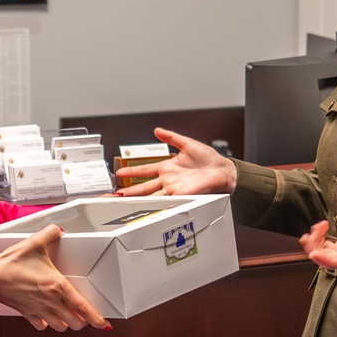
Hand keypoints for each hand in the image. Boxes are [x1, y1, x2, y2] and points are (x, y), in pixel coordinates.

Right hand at [0, 224, 111, 331]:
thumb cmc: (12, 262)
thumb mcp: (34, 242)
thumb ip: (50, 234)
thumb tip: (58, 230)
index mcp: (57, 286)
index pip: (82, 307)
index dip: (96, 318)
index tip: (104, 323)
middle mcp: (51, 302)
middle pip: (75, 323)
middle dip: (82, 320)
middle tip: (83, 313)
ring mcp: (39, 310)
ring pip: (61, 327)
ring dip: (66, 323)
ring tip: (67, 314)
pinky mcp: (27, 314)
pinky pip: (42, 326)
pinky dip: (47, 323)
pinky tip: (47, 315)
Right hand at [114, 127, 237, 196]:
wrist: (223, 170)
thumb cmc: (209, 159)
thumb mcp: (187, 144)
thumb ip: (171, 137)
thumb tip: (158, 130)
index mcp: (168, 167)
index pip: (145, 170)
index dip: (131, 171)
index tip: (119, 173)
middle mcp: (168, 179)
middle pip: (143, 187)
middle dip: (128, 191)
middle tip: (114, 194)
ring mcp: (174, 188)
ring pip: (151, 195)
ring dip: (137, 199)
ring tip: (124, 201)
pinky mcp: (182, 194)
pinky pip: (167, 199)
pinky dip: (156, 204)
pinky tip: (146, 206)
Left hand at [299, 218, 336, 268]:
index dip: (325, 259)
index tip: (313, 253)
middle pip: (328, 259)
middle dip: (314, 249)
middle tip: (310, 233)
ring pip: (325, 254)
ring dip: (315, 243)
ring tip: (315, 228)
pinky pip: (328, 247)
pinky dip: (320, 239)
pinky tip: (321, 228)